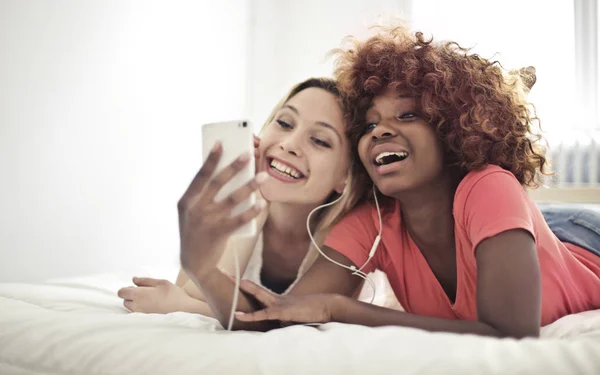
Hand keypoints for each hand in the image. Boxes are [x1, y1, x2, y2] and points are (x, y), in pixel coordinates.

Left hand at [117, 277, 188, 313]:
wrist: (184, 310)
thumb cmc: (173, 294)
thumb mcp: (161, 282)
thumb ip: (145, 281)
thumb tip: (134, 280)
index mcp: (139, 295)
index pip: (121, 292)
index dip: (126, 289)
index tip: (135, 287)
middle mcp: (137, 306)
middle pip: (125, 300)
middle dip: (131, 296)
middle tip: (145, 292)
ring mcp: (141, 314)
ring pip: (131, 308)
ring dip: (135, 303)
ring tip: (149, 299)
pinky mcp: (146, 320)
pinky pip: (137, 313)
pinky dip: (141, 309)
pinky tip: (152, 306)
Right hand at [178, 142, 268, 278]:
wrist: (193, 262)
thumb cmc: (196, 230)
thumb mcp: (191, 212)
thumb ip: (203, 195)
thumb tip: (227, 173)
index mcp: (187, 200)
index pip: (200, 176)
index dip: (210, 159)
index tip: (220, 143)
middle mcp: (196, 209)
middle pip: (218, 183)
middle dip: (234, 167)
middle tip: (248, 154)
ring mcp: (207, 221)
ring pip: (232, 199)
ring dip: (250, 186)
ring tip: (263, 176)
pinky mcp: (219, 234)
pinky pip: (239, 219)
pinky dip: (251, 211)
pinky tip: (262, 203)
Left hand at [233, 279, 335, 323]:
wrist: (327, 307)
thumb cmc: (313, 312)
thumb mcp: (295, 316)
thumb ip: (284, 318)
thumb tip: (278, 323)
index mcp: (278, 300)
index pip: (259, 293)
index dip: (247, 287)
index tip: (235, 281)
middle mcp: (277, 299)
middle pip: (255, 289)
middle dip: (241, 282)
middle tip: (226, 274)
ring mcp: (280, 304)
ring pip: (259, 295)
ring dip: (245, 290)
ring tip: (232, 283)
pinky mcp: (283, 312)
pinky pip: (264, 314)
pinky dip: (251, 315)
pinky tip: (240, 315)